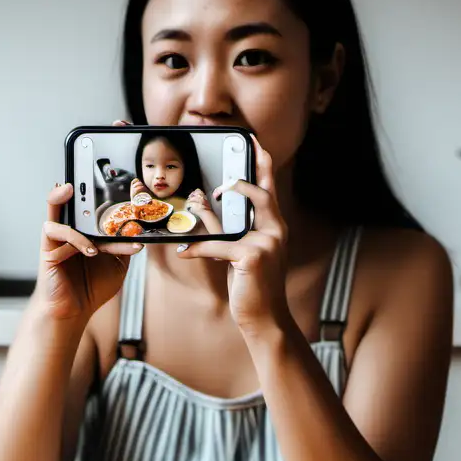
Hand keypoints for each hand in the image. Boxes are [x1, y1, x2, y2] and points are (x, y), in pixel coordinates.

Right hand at [36, 183, 140, 322]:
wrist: (75, 311)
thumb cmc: (92, 288)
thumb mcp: (118, 265)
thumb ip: (124, 246)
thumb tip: (139, 230)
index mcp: (88, 231)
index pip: (98, 206)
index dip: (113, 194)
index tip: (133, 186)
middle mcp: (72, 229)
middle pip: (75, 199)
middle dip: (87, 187)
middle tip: (107, 183)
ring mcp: (59, 237)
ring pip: (59, 207)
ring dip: (75, 204)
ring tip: (87, 203)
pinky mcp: (48, 247)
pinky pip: (58, 230)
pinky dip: (76, 238)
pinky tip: (90, 250)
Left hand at [175, 136, 289, 335]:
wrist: (265, 318)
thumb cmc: (252, 285)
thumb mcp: (240, 253)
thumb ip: (229, 231)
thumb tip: (203, 209)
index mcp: (275, 227)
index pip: (270, 188)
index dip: (263, 162)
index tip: (254, 142)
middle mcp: (276, 231)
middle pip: (262, 192)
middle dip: (245, 172)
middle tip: (231, 158)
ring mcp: (267, 243)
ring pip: (235, 217)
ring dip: (210, 212)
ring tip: (195, 204)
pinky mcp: (253, 257)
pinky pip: (218, 245)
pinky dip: (198, 248)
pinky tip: (184, 251)